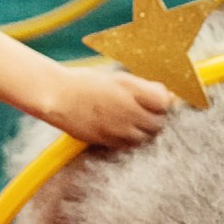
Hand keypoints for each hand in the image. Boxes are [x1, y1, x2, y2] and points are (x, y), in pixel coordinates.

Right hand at [42, 61, 174, 148]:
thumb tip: (166, 96)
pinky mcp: (106, 141)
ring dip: (144, 130)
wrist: (57, 96)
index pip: (164, 102)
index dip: (164, 102)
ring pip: (145, 137)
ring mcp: (117, 128)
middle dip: (157, 117)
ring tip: (134, 121)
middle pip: (158, 123)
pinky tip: (122, 129)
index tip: (159, 100)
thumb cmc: (85, 83)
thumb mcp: (117, 77)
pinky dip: (130, 139)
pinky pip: (128, 146)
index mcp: (129, 89)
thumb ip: (142, 87)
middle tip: (147, 111)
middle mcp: (126, 110)